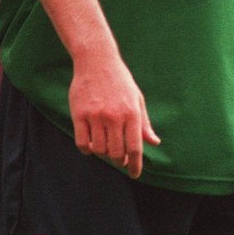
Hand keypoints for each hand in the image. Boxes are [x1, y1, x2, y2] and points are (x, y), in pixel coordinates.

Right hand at [69, 56, 160, 179]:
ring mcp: (95, 116)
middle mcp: (114, 116)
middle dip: (119, 160)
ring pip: (99, 150)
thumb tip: (154, 142)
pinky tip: (91, 144)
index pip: (135, 148)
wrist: (97, 60)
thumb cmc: (120, 80)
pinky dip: (87, 149)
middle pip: (116, 153)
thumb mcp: (137, 99)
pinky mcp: (79, 114)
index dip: (135, 165)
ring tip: (105, 146)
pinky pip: (82, 143)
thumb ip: (144, 123)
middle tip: (119, 158)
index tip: (134, 174)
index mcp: (131, 113)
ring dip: (103, 153)